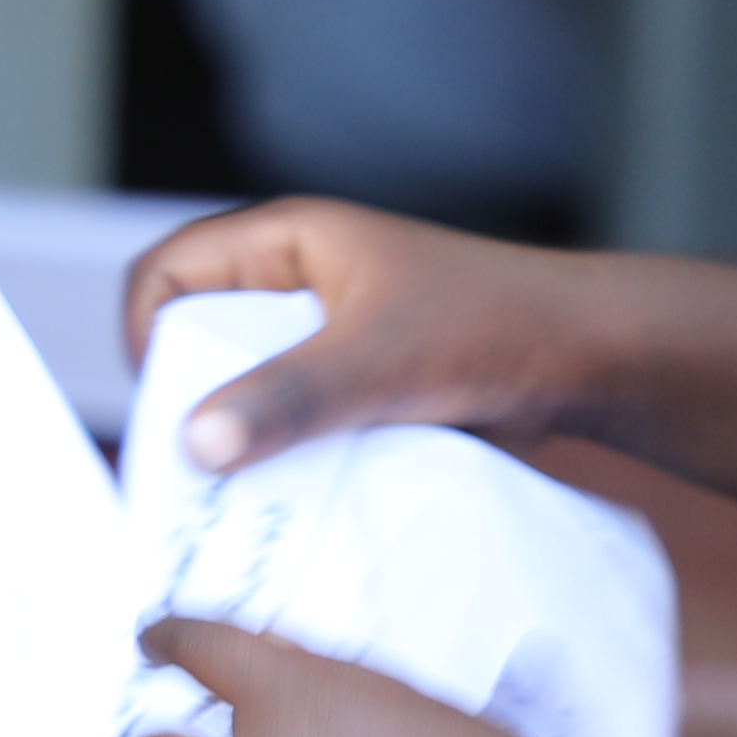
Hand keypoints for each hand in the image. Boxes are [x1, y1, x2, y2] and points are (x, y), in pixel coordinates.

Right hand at [124, 198, 628, 474]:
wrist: (588, 358)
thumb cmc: (491, 328)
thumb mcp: (379, 363)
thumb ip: (287, 399)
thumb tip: (195, 443)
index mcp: (289, 240)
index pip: (167, 272)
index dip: (148, 336)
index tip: (171, 410)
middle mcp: (299, 279)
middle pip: (200, 335)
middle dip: (194, 398)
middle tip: (203, 470)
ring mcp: (331, 331)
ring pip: (248, 382)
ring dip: (245, 433)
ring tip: (250, 494)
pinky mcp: (360, 378)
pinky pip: (296, 414)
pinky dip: (289, 452)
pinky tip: (304, 496)